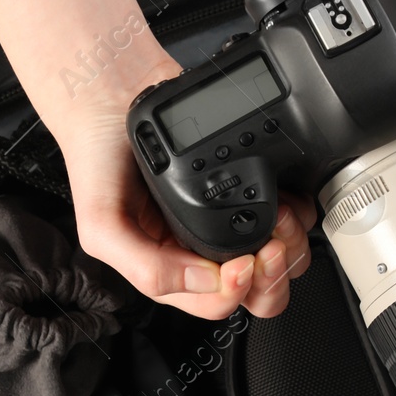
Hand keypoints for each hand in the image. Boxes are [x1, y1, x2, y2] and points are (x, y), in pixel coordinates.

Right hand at [54, 53, 312, 319]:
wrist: (111, 92)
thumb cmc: (97, 159)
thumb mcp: (101, 225)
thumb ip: (144, 267)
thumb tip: (203, 281)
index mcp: (168, 268)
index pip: (215, 303)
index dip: (237, 291)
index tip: (242, 262)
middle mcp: (200, 250)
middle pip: (257, 292)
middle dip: (272, 276)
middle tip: (268, 245)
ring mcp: (227, 220)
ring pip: (280, 259)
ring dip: (289, 245)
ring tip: (276, 215)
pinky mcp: (247, 187)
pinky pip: (290, 215)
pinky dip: (298, 212)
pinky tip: (284, 197)